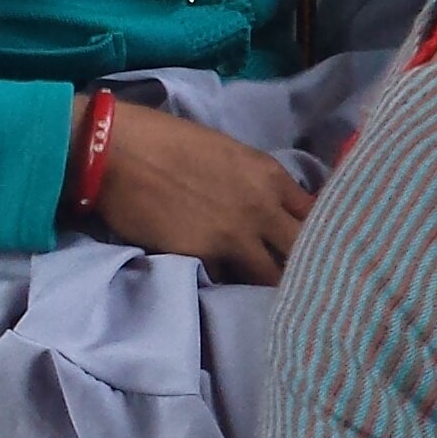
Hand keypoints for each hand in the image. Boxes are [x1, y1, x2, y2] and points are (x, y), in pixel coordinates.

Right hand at [91, 102, 314, 283]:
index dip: (321, 232)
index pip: (317, 214)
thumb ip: (259, 182)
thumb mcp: (229, 152)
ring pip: (271, 277)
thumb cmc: (167, 140)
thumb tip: (275, 208)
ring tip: (272, 296)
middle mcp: (261, 208)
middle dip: (308, 266)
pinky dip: (228, 287)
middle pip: (305, 251)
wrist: (115, 151)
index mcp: (270, 176)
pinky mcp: (200, 257)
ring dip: (271, 286)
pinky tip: (230, 293)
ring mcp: (233, 236)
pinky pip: (227, 281)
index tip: (320, 245)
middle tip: (305, 280)